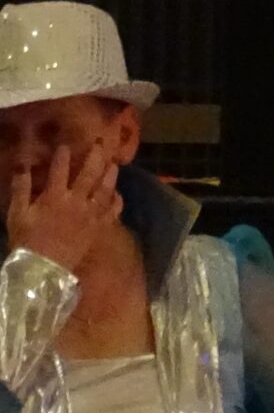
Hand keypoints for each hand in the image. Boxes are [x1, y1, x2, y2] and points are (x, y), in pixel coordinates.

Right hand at [5, 147, 122, 273]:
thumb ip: (21, 190)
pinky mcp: (98, 227)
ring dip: (110, 175)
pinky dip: (116, 200)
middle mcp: (76, 202)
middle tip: (101, 144)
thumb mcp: (17, 214)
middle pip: (89, 175)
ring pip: (105, 190)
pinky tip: (117, 194)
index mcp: (54, 197)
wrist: (43, 268)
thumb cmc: (26, 241)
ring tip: (114, 164)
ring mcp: (90, 214)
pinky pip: (112, 211)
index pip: (59, 170)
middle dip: (95, 157)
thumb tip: (22, 167)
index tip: (66, 145)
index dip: (63, 156)